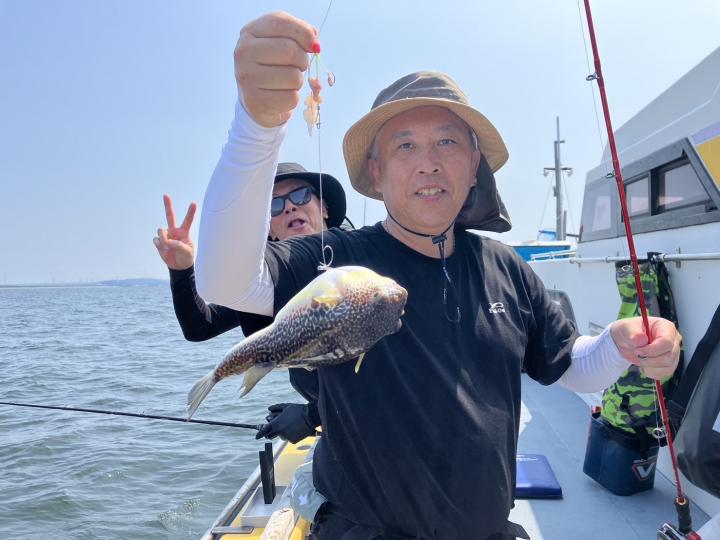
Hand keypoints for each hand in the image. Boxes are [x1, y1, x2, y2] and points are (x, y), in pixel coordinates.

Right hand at [153, 194, 196, 269]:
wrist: (178, 265)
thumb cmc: (186, 257)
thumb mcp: (187, 252)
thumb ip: (178, 245)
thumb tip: (167, 241)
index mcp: (184, 232)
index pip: (188, 220)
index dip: (190, 212)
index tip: (194, 203)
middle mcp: (174, 231)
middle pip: (170, 216)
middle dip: (168, 205)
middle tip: (166, 195)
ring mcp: (166, 235)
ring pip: (161, 231)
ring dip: (163, 238)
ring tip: (167, 246)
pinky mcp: (159, 241)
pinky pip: (156, 240)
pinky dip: (159, 245)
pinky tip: (164, 250)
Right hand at [234, 12, 315, 126]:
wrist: (256, 98)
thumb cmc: (272, 65)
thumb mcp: (280, 41)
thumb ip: (298, 33)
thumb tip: (314, 41)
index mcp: (249, 32)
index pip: (280, 22)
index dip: (303, 32)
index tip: (312, 45)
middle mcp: (243, 52)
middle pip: (290, 50)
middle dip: (303, 60)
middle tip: (298, 66)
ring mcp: (247, 77)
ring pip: (294, 77)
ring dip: (298, 81)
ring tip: (286, 82)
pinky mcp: (255, 101)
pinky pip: (291, 98)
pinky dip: (292, 98)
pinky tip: (280, 95)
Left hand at [255, 403, 317, 442]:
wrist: (310, 416)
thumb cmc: (297, 410)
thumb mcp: (286, 406)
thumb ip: (275, 408)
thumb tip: (268, 409)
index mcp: (276, 423)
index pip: (264, 430)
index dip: (259, 434)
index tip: (256, 437)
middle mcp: (279, 431)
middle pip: (270, 436)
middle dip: (270, 433)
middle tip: (275, 429)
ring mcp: (286, 437)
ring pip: (280, 436)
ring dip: (282, 433)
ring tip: (290, 425)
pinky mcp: (292, 440)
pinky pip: (288, 438)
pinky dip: (290, 435)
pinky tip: (295, 428)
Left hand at [610, 316, 681, 379]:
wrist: (626, 341)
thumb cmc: (628, 331)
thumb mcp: (626, 328)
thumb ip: (633, 333)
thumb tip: (641, 339)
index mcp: (666, 327)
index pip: (666, 342)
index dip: (651, 350)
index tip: (637, 351)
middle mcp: (674, 340)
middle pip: (669, 356)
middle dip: (649, 360)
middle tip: (636, 355)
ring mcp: (674, 352)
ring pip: (668, 366)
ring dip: (649, 366)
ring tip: (638, 359)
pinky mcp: (670, 363)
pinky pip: (665, 373)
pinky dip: (652, 372)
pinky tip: (644, 365)